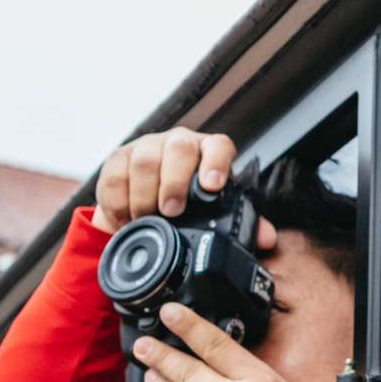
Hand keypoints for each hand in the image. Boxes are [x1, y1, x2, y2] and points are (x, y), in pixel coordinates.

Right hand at [93, 127, 278, 245]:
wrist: (146, 200)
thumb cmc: (189, 203)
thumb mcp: (213, 212)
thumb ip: (243, 224)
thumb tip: (266, 238)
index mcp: (208, 153)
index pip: (218, 146)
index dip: (216, 162)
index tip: (212, 185)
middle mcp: (178, 144)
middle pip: (178, 148)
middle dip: (174, 182)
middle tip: (172, 211)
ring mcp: (146, 148)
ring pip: (144, 161)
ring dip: (144, 196)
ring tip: (146, 220)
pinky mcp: (117, 159)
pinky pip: (114, 176)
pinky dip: (118, 204)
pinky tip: (125, 221)